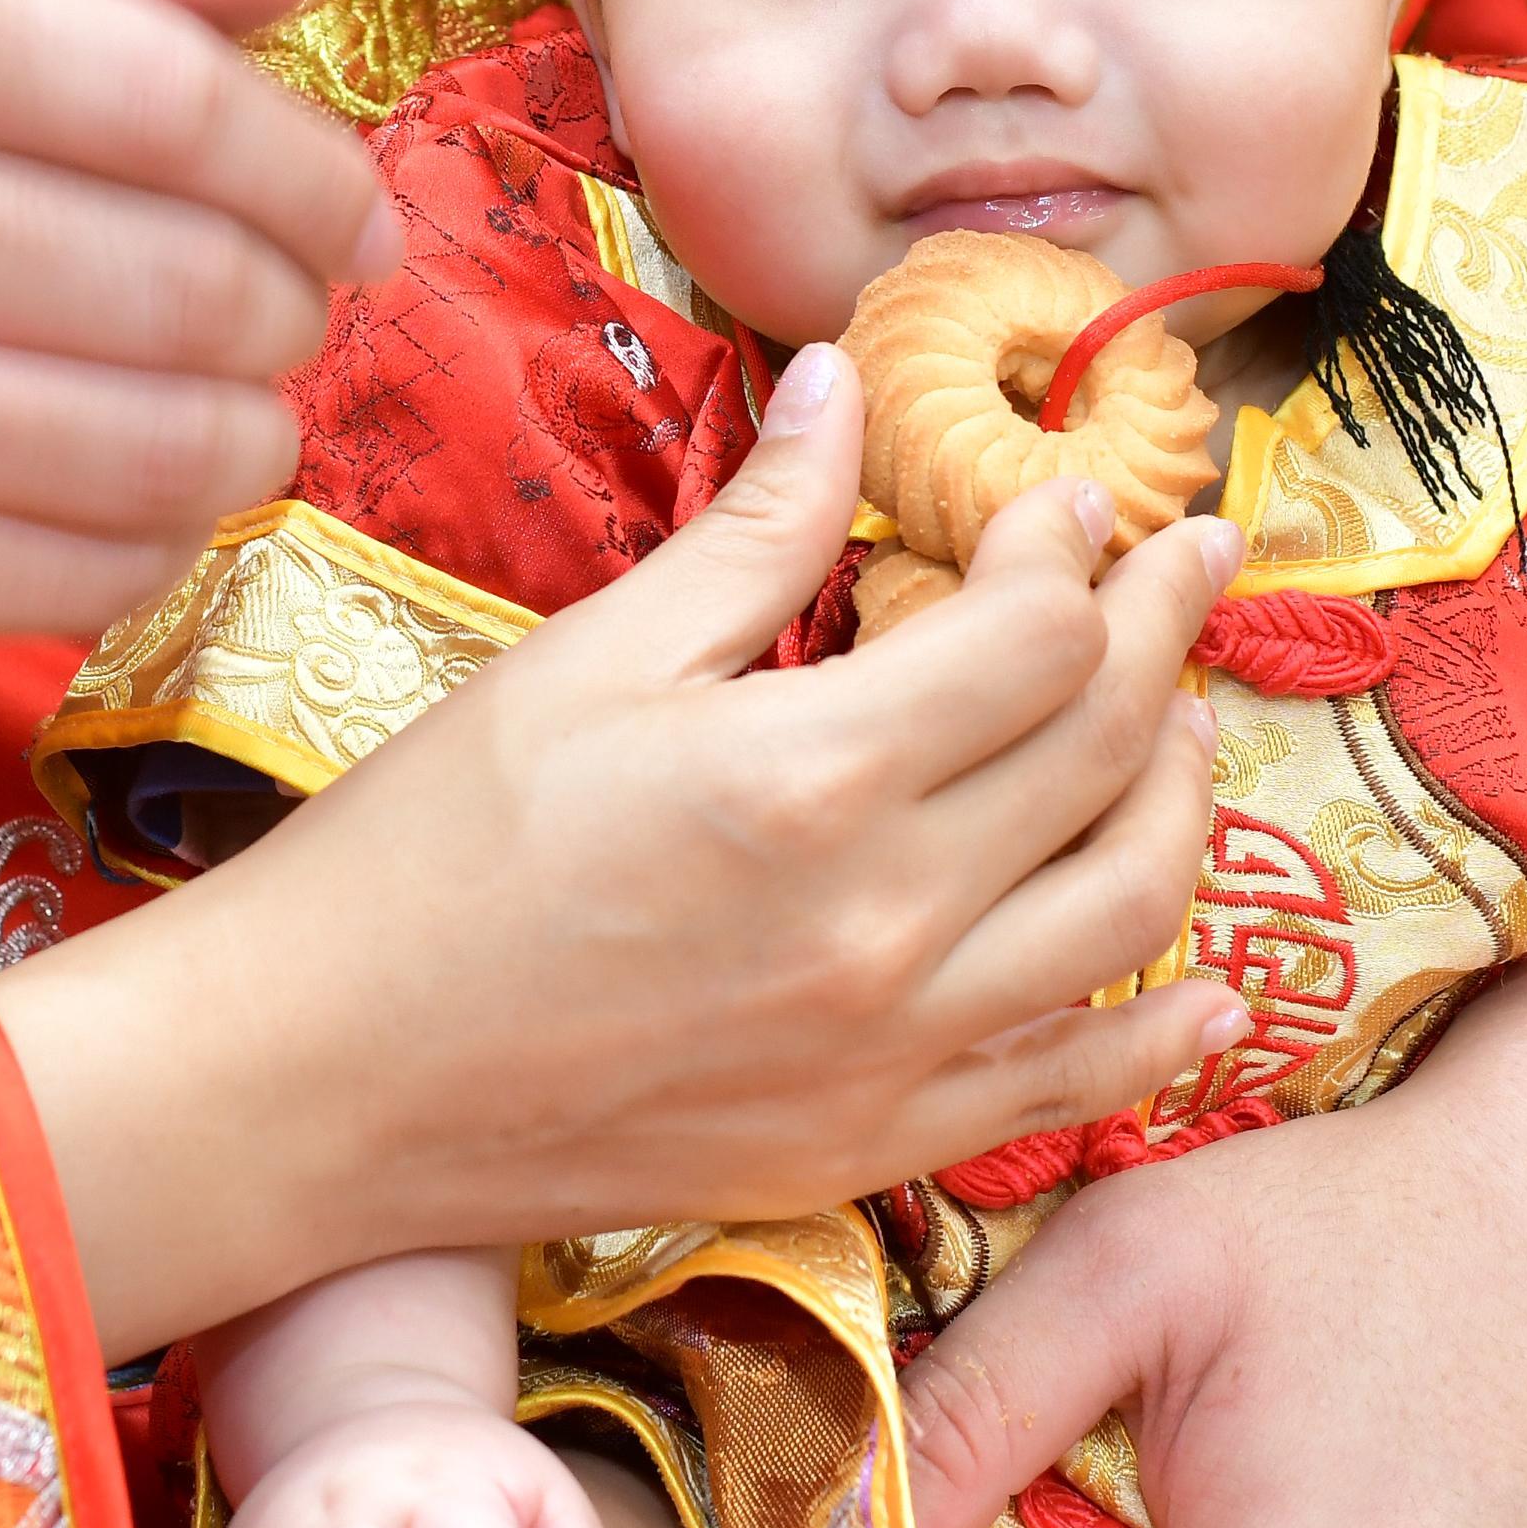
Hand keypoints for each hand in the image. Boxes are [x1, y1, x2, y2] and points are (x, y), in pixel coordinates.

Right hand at [0, 0, 394, 701]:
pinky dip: (172, 530)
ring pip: (171, 447)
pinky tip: (132, 470)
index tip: (354, 213)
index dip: (314, 172)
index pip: (177, 100)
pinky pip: (113, 570)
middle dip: (290, 303)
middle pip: (191, 286)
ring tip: (224, 387)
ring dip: (253, 426)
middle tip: (280, 303)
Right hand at [0, 343, 1250, 1356]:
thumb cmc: (428, 854)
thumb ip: (752, 531)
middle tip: (1190, 558)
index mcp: (814, 775)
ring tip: (1181, 726)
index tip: (1063, 502)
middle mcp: (887, 921)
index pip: (1039, 634)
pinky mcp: (868, 1142)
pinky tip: (1205, 986)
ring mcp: (891, 1049)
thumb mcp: (590, 661)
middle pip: (1107, 749)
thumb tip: (850, 385)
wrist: (321, 1079)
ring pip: (1130, 908)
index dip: (1075, 547)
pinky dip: (1160, 1033)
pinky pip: (1070, 1085)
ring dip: (1181, 798)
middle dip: (1166, 631)